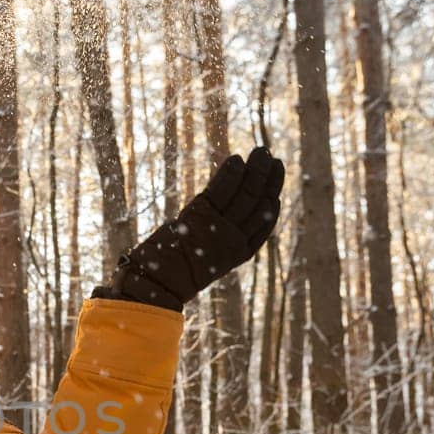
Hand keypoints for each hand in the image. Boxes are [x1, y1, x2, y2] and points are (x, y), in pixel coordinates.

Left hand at [94, 146, 284, 310]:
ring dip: (256, 169)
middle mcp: (234, 240)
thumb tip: (213, 223)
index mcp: (238, 253)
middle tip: (271, 158)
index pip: (264, 225)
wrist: (158, 281)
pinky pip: (222, 190)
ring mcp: (220, 227)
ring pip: (247, 194)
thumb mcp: (202, 256)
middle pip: (259, 205)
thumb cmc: (173, 272)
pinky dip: (231, 173)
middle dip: (269, 180)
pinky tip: (237, 158)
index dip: (272, 204)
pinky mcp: (202, 216)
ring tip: (262, 151)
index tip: (276, 190)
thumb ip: (213, 239)